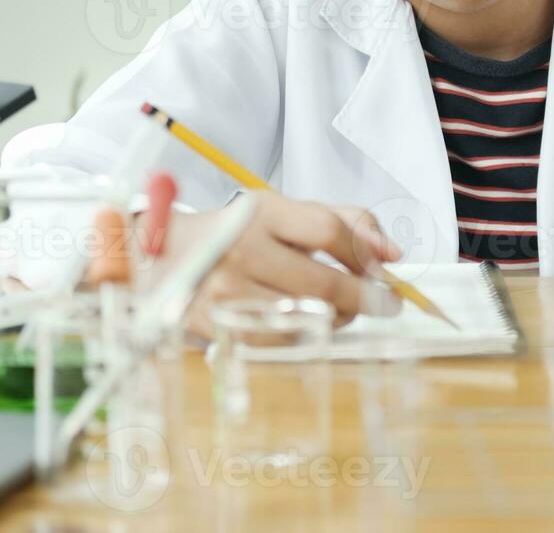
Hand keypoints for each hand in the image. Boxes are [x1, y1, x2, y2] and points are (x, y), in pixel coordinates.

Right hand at [167, 191, 403, 337]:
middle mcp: (242, 250)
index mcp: (261, 211)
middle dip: (367, 297)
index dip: (365, 253)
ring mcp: (229, 293)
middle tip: (386, 302)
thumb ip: (344, 221)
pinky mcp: (220, 327)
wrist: (160, 259)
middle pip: (324, 283)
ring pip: (308, 318)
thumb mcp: (282, 212)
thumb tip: (393, 254)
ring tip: (345, 309)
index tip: (384, 268)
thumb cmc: (234, 233)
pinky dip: (308, 335)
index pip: (328, 231)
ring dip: (341, 318)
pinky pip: (282, 342)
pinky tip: (312, 323)